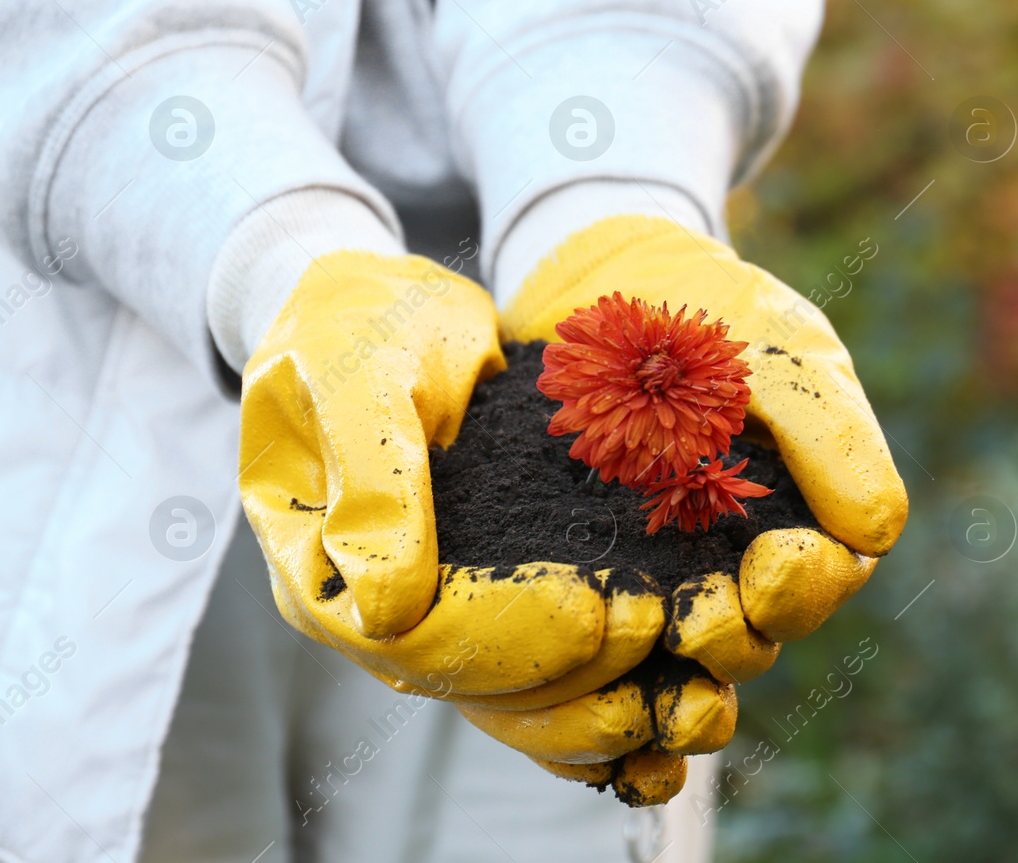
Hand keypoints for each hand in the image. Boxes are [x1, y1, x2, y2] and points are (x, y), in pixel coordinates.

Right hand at [236, 250, 739, 791]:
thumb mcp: (359, 375)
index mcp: (322, 573)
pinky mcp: (492, 599)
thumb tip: (385, 612)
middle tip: (661, 623)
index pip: (417, 645)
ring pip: (521, 704)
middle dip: (579, 674)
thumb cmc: (358, 325)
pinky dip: (611, 697)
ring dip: (608, 710)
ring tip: (695, 695)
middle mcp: (377, 616)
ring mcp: (436, 614)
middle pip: (478, 692)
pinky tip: (681, 706)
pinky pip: (548, 675)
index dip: (511, 638)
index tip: (597, 608)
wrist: (380, 306)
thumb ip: (373, 479)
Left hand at [501, 215, 907, 677]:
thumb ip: (830, 434)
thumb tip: (874, 535)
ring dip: (684, 648)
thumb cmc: (705, 300)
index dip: (812, 586)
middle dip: (744, 632)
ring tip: (652, 625)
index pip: (835, 569)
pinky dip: (615, 637)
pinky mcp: (603, 552)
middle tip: (696, 620)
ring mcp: (674, 548)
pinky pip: (621, 616)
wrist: (594, 271)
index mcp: (809, 489)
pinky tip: (594, 637)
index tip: (770, 567)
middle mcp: (748, 533)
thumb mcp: (776, 348)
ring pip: (699, 636)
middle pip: (770, 622)